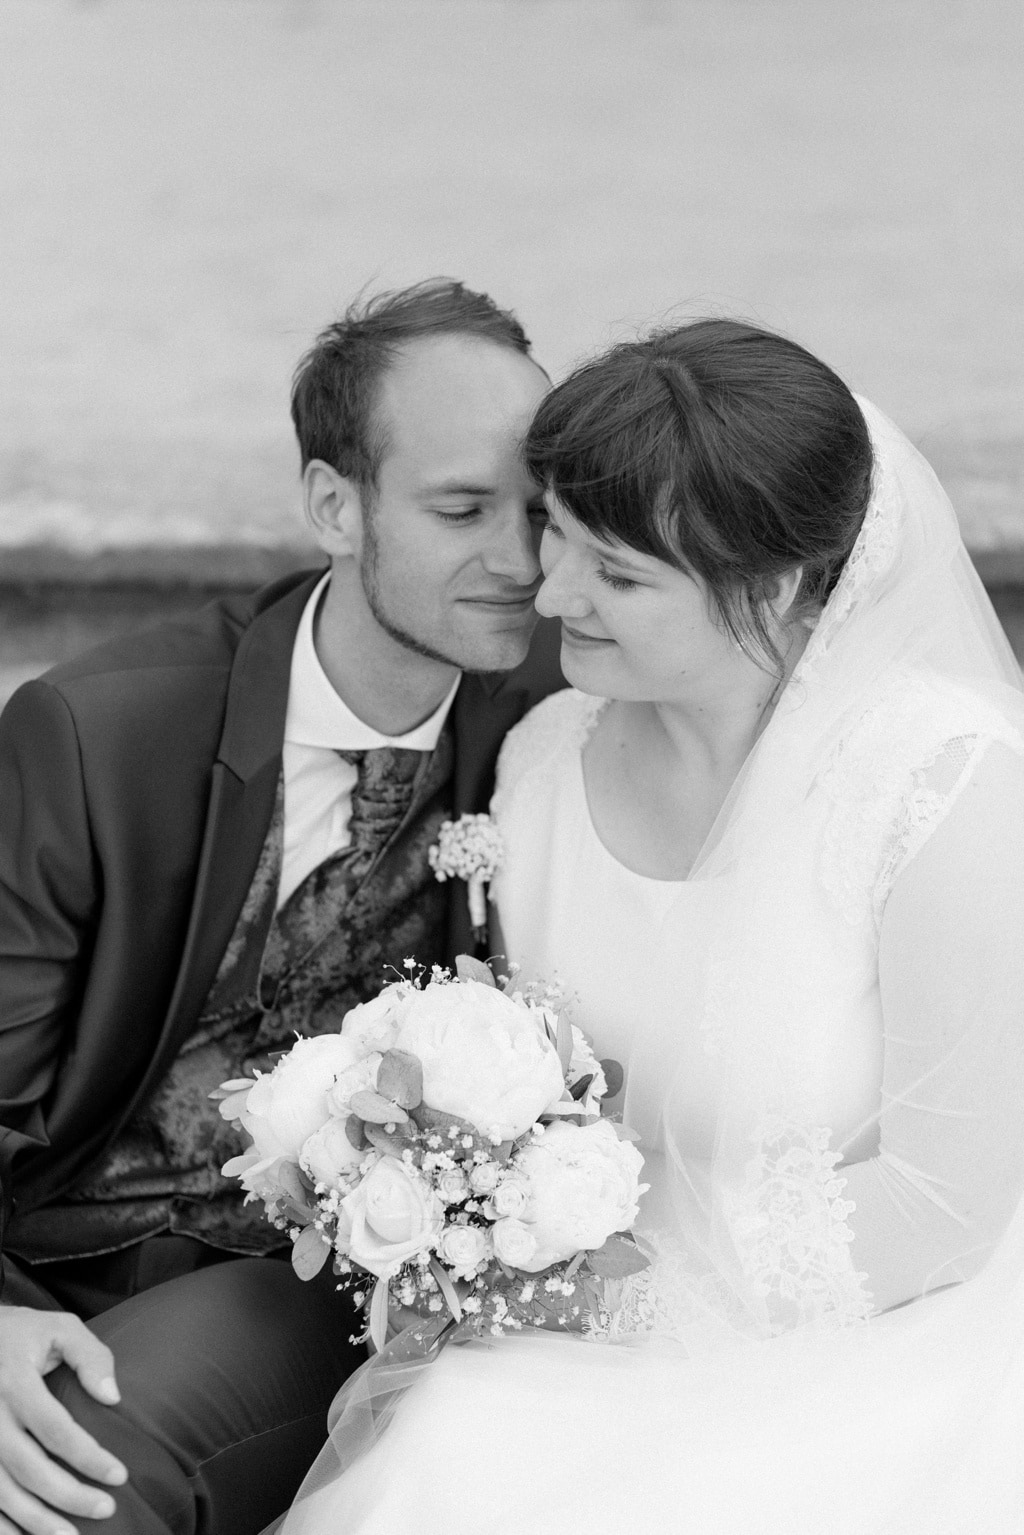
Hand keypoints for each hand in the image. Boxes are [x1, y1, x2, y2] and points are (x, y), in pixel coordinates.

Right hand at [0, 1307, 127, 1534]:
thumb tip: (113, 1397)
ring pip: (2, 1492)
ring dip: (35, 1521)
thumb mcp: (58, 1329)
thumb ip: (90, 1356)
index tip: (120, 1476)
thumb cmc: (21, 1333)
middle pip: (29, 1468)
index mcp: (15, 1383)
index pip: (56, 1429)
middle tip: (105, 1509)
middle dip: (68, 1495)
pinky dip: (2, 1525)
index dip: (88, 1457)